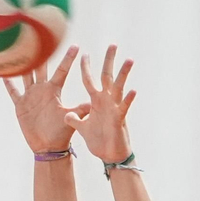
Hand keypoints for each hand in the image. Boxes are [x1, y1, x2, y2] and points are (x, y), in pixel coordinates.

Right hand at [5, 46, 82, 153]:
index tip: (76, 45)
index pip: (62, 71)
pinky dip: (9, 83)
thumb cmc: (61, 133)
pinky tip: (3, 73)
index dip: (68, 59)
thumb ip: (79, 110)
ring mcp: (30, 96)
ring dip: (23, 65)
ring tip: (18, 49)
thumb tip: (91, 103)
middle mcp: (42, 89)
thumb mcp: (70, 118)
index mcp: (54, 90)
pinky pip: (13, 92)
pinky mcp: (21, 105)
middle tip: (39, 37)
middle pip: (40, 68)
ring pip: (26, 76)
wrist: (48, 146)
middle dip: (40, 54)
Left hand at [65, 45, 134, 163]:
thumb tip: (66, 113)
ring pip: (119, 87)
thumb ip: (75, 119)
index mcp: (96, 102)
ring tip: (129, 60)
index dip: (86, 68)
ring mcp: (114, 109)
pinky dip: (128, 99)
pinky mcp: (119, 119)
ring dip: (124, 75)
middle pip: (107, 76)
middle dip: (109, 61)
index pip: (89, 80)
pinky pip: (124, 108)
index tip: (83, 53)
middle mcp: (106, 101)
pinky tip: (133, 90)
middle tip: (113, 45)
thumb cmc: (99, 141)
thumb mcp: (82, 128)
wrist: (109, 156)